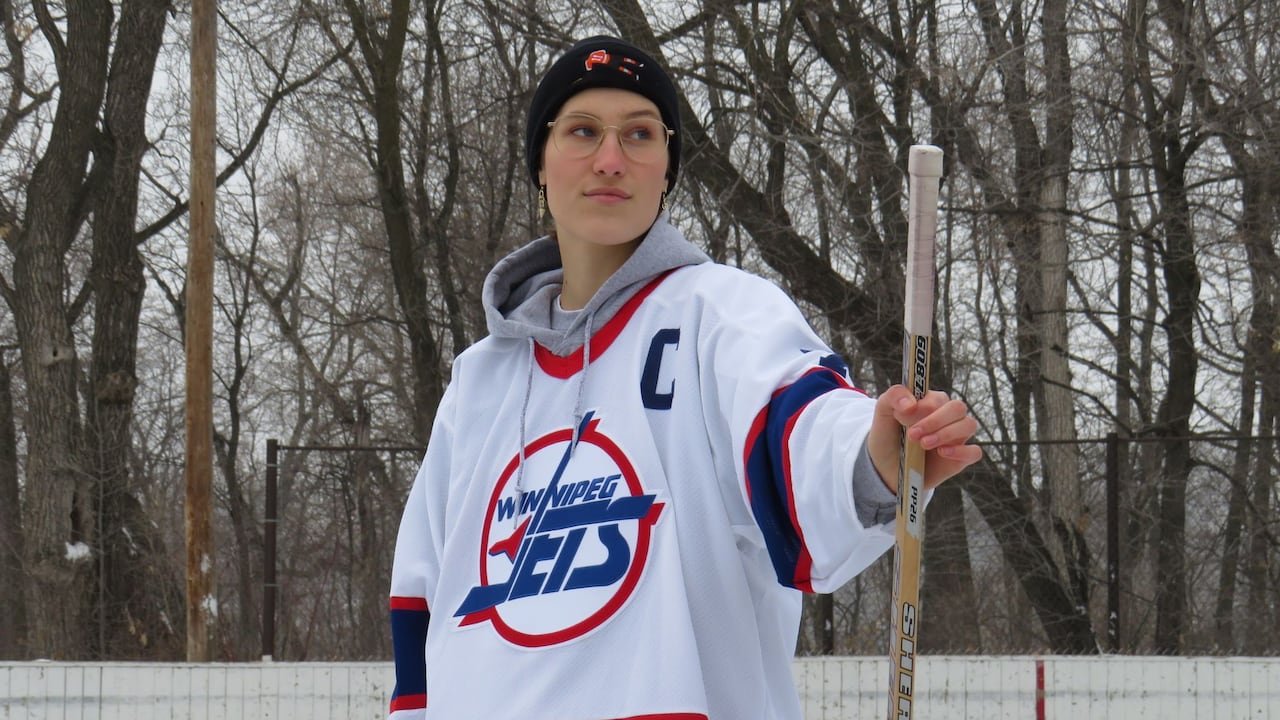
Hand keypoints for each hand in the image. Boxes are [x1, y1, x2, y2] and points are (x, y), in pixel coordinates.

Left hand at [867, 385, 982, 493]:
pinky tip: (943, 452)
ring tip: (924, 444)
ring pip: (969, 425)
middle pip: (958, 408)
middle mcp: (947, 418)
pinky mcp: (959, 458)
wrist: (885, 466)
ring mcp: (955, 437)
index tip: (903, 417)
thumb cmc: (887, 435)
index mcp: (931, 402)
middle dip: (936, 421)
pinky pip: (974, 452)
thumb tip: (910, 403)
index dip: (923, 407)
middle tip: (912, 434)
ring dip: (947, 433)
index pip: (938, 398)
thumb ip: (893, 397)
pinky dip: (962, 451)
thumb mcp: (883, 412)